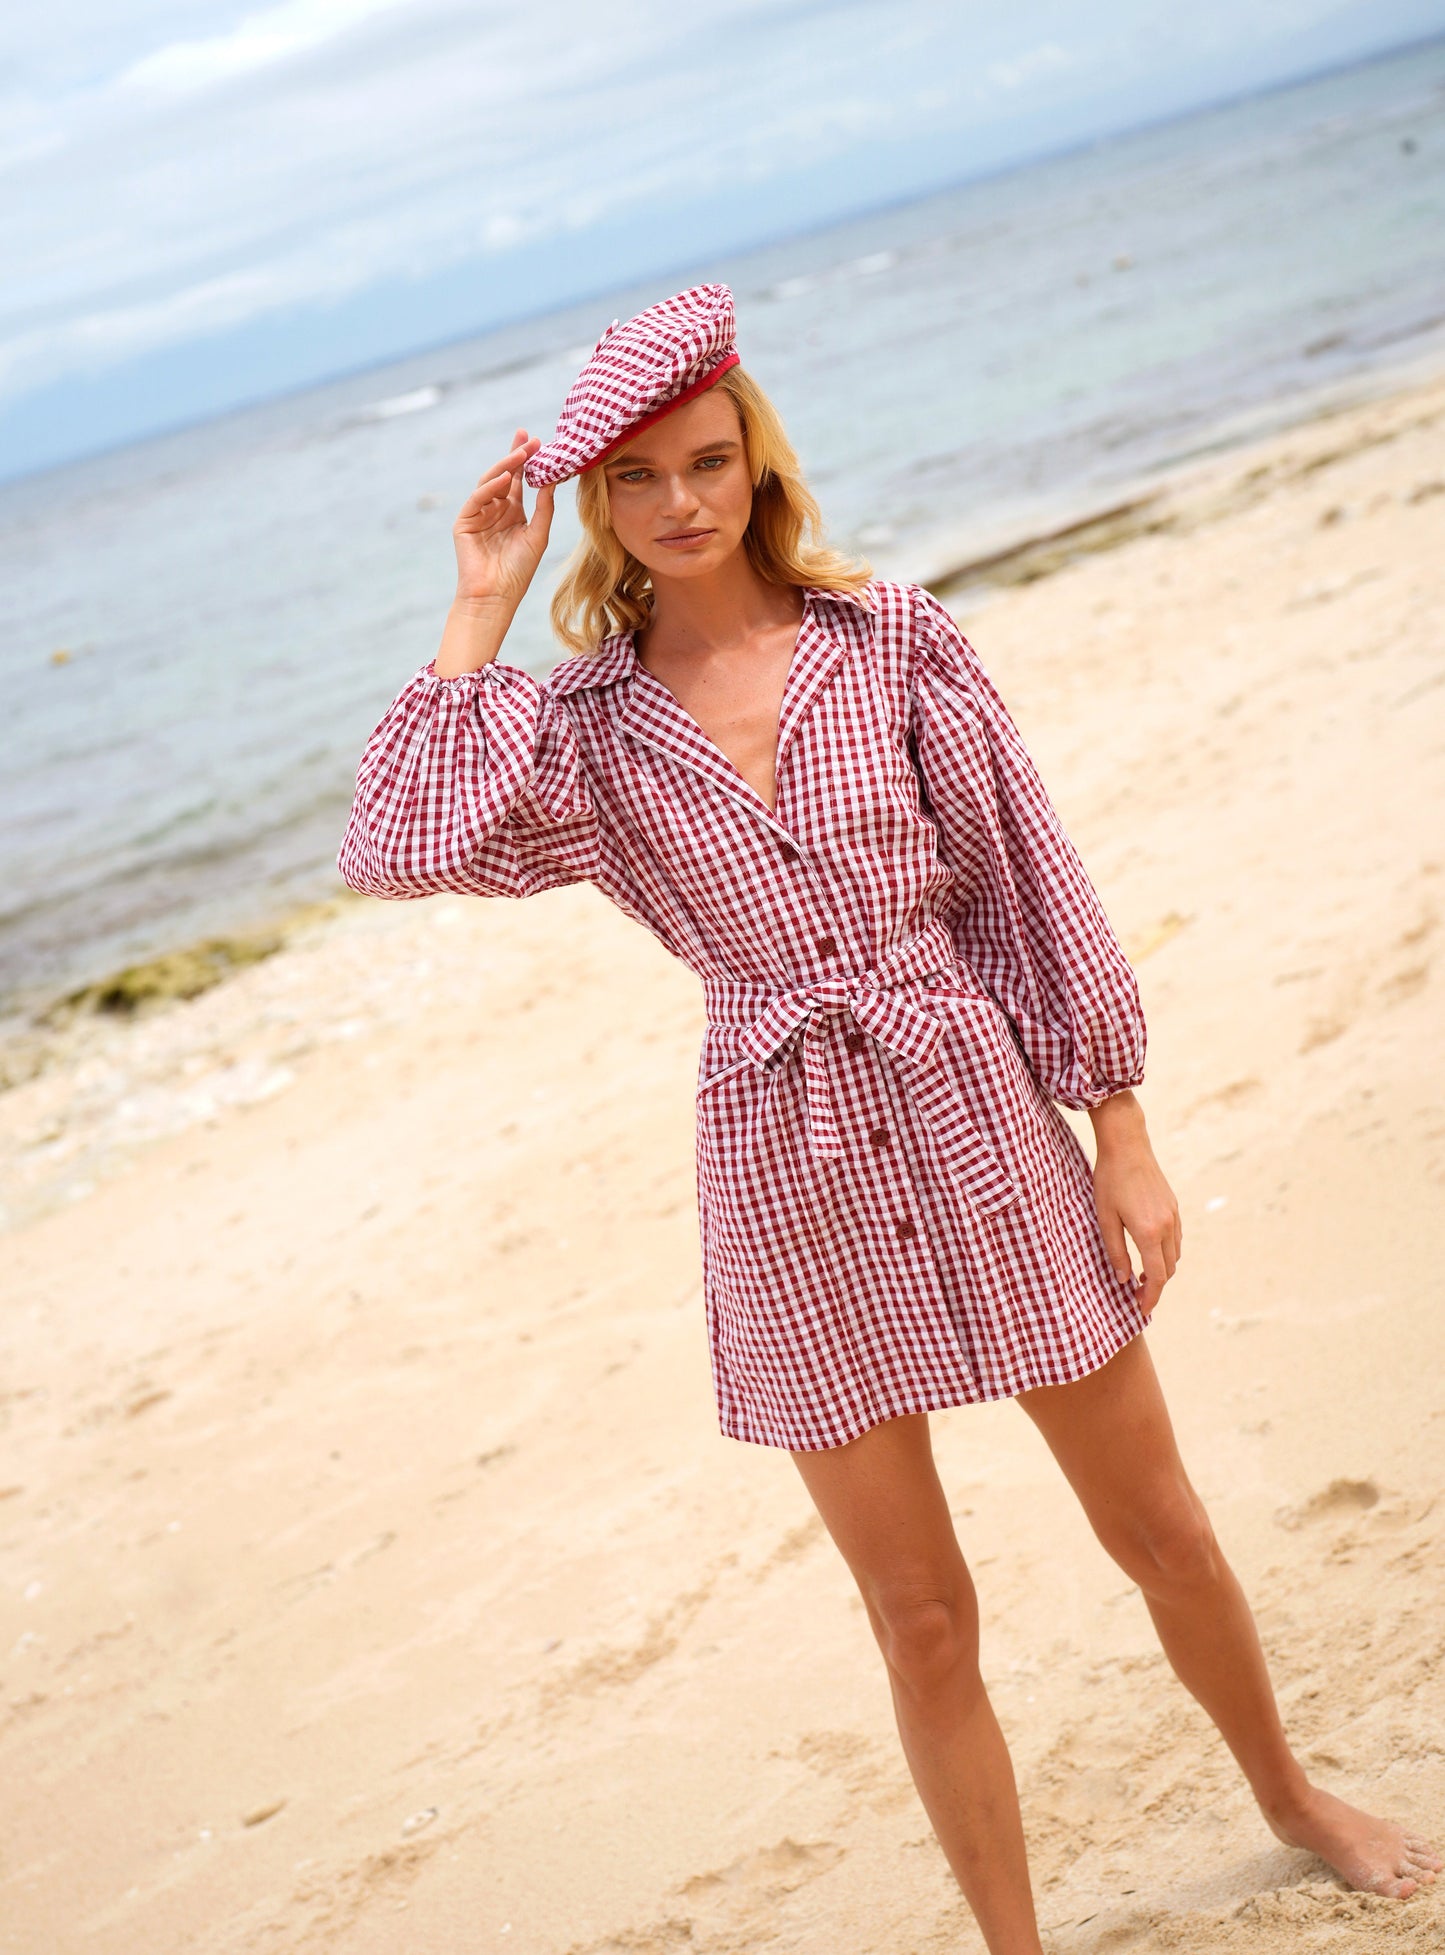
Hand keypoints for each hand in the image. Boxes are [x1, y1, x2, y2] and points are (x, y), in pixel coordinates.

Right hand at [452, 429, 554, 610]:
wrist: (497, 596)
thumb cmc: (518, 571)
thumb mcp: (538, 535)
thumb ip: (544, 508)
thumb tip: (552, 480)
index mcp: (512, 512)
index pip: (519, 480)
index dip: (527, 461)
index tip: (539, 441)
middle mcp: (495, 509)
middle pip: (504, 475)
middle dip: (515, 455)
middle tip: (528, 437)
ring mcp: (479, 513)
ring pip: (490, 482)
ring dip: (505, 466)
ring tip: (521, 453)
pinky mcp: (465, 521)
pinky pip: (478, 499)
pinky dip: (491, 487)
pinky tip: (506, 478)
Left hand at [1088, 1094, 1181, 1316]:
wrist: (1127, 1146)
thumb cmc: (1109, 1180)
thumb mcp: (1105, 1218)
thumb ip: (1115, 1252)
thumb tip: (1122, 1280)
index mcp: (1148, 1232)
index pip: (1156, 1277)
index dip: (1150, 1298)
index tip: (1141, 1310)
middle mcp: (1167, 1227)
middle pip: (1168, 1270)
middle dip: (1156, 1288)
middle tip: (1138, 1297)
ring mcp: (1173, 1216)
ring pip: (1174, 1256)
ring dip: (1162, 1271)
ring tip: (1142, 1278)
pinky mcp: (1174, 1207)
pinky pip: (1175, 1239)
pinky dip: (1166, 1253)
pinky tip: (1150, 1253)